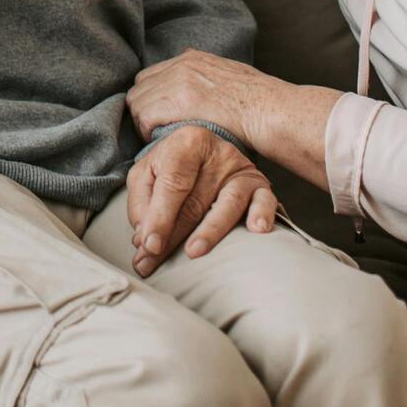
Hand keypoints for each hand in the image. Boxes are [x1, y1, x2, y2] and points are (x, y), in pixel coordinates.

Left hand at [126, 126, 277, 276]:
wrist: (203, 148)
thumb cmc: (172, 166)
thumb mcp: (147, 174)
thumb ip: (141, 204)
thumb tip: (146, 242)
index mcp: (186, 143)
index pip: (173, 184)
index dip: (159, 218)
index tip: (149, 246)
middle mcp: (217, 154)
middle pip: (195, 201)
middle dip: (174, 237)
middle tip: (155, 262)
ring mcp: (240, 169)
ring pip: (228, 203)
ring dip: (211, 231)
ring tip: (194, 252)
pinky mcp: (259, 184)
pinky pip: (265, 200)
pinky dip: (262, 214)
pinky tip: (257, 229)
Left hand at [128, 49, 282, 145]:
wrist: (268, 110)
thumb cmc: (257, 103)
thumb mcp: (230, 76)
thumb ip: (208, 76)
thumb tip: (200, 84)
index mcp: (192, 58)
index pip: (152, 75)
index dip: (152, 98)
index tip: (160, 117)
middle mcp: (181, 65)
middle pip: (140, 87)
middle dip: (144, 109)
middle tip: (156, 131)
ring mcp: (177, 81)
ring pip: (137, 103)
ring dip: (144, 122)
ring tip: (160, 139)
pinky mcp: (177, 100)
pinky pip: (144, 117)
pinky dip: (148, 132)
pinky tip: (164, 142)